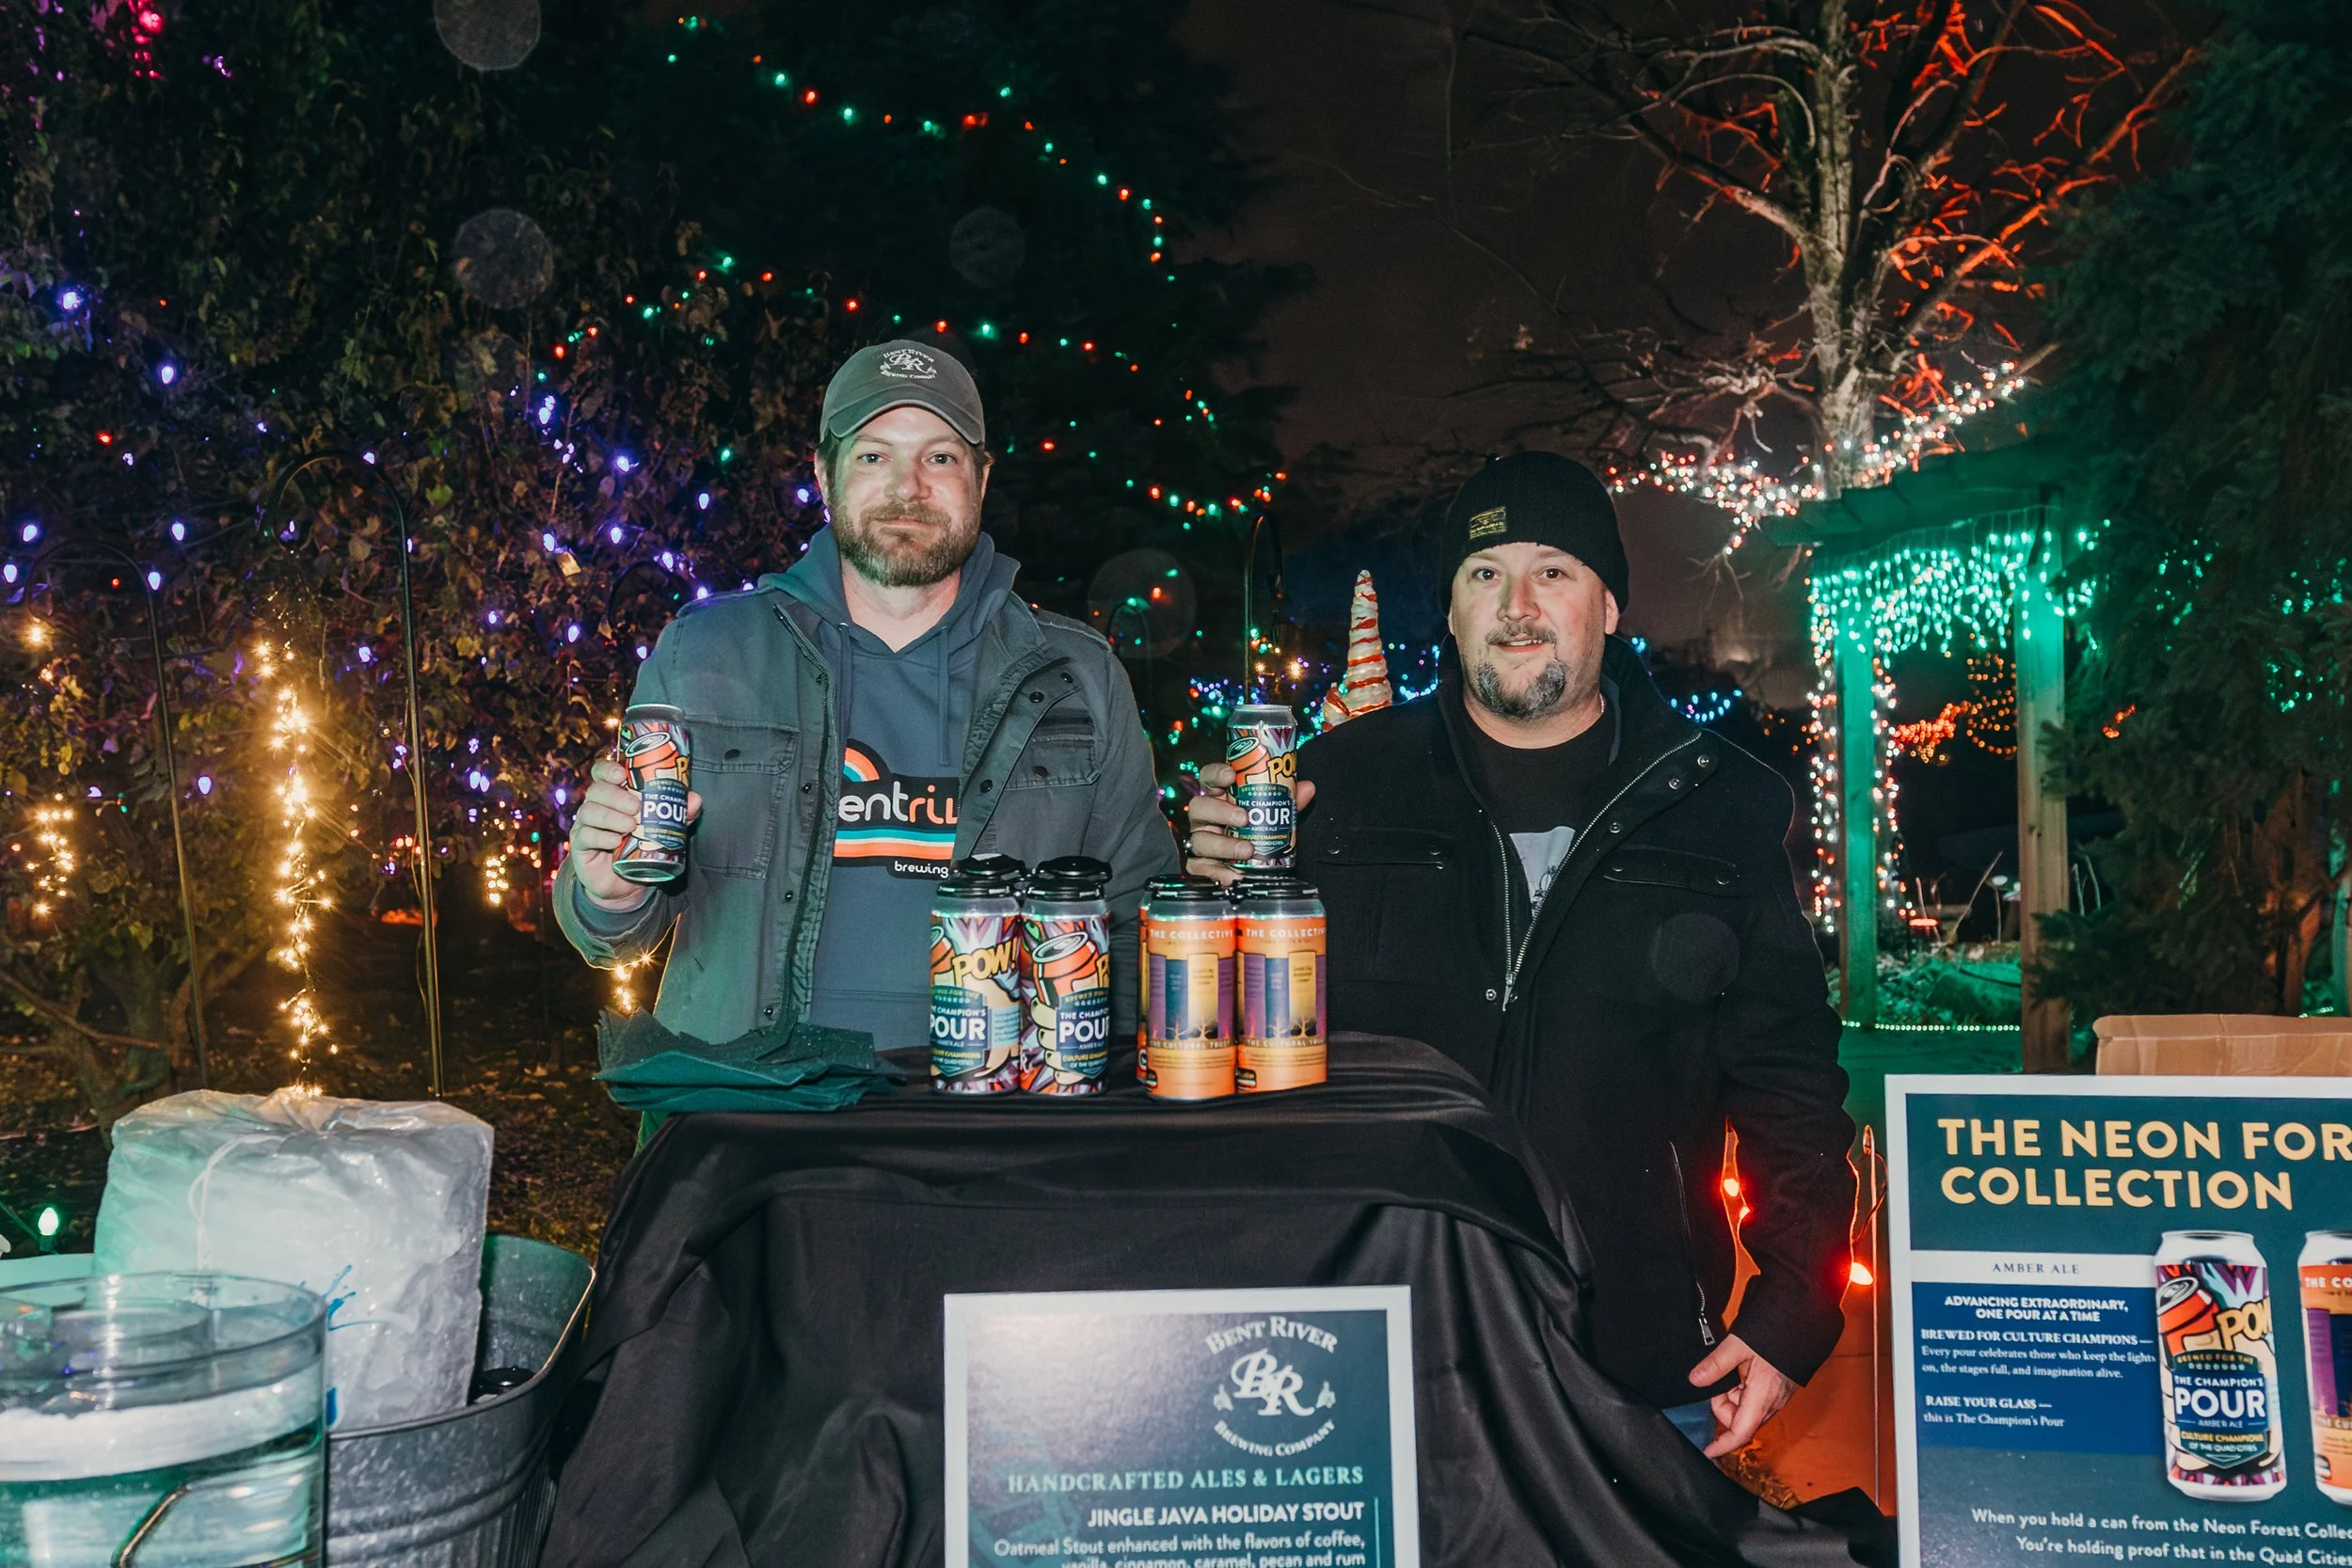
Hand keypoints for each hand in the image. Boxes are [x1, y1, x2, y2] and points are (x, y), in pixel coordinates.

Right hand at [568, 756, 701, 909]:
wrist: (625, 884)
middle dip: (616, 796)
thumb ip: (679, 813)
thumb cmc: (641, 847)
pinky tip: (615, 841)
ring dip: (610, 816)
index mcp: (612, 795)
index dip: (608, 769)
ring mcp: (585, 825)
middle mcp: (595, 806)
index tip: (622, 775)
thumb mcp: (664, 828)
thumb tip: (695, 799)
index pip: (601, 773)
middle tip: (636, 807)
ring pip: (589, 811)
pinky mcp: (580, 846)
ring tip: (630, 826)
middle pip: (596, 791)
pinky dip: (601, 836)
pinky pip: (585, 835)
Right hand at [1183, 761, 1315, 884]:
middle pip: (1200, 807)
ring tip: (1247, 849)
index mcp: (1218, 798)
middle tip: (1244, 818)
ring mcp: (1201, 841)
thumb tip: (1308, 788)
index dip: (1216, 774)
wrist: (1249, 868)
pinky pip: (1202, 869)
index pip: (1209, 778)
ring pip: (1201, 839)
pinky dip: (1217, 873)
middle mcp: (1205, 818)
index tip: (1231, 775)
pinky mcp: (1200, 866)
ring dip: (1224, 844)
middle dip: (1220, 810)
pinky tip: (1232, 876)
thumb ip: (1287, 802)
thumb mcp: (1272, 816)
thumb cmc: (1256, 832)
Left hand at [1686, 1334, 1795, 1457]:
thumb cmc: (1773, 1334)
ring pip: (1745, 1407)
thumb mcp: (1737, 1346)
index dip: (1722, 1445)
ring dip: (1732, 1394)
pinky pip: (1754, 1398)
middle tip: (1719, 1377)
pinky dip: (1742, 1388)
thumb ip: (1715, 1365)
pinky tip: (1742, 1368)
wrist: (1802, 1324)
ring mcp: (1776, 1397)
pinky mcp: (1778, 1390)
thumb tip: (1694, 1380)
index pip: (1740, 1433)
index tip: (1707, 1452)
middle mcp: (1771, 1403)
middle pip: (1738, 1419)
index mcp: (1762, 1398)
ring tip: (1734, 1366)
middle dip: (1722, 1403)